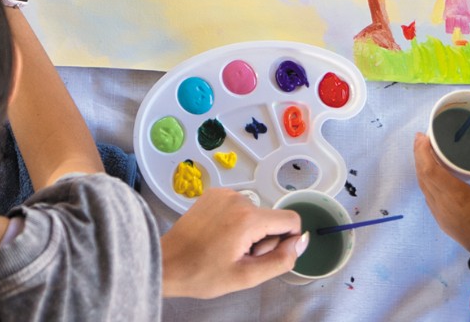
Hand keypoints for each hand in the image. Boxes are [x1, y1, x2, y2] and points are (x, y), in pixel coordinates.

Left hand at [160, 188, 307, 297]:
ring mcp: (223, 193)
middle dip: (262, 239)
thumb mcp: (247, 276)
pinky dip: (235, 222)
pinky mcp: (212, 194)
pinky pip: (239, 207)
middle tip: (238, 256)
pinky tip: (217, 237)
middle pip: (271, 218)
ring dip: (249, 231)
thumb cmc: (203, 274)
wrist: (167, 262)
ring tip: (225, 248)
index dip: (285, 242)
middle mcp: (237, 198)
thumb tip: (302, 241)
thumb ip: (281, 259)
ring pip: (256, 213)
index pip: (291, 220)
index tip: (262, 255)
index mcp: (248, 217)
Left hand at [414, 134, 469, 253]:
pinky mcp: (442, 221)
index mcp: (456, 194)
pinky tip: (433, 175)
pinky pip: (429, 196)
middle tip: (422, 139)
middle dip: (419, 155)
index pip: (429, 169)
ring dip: (421, 168)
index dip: (422, 151)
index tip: (422, 136)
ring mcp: (440, 214)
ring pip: (424, 187)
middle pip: (422, 175)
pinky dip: (427, 182)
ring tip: (426, 153)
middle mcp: (442, 203)